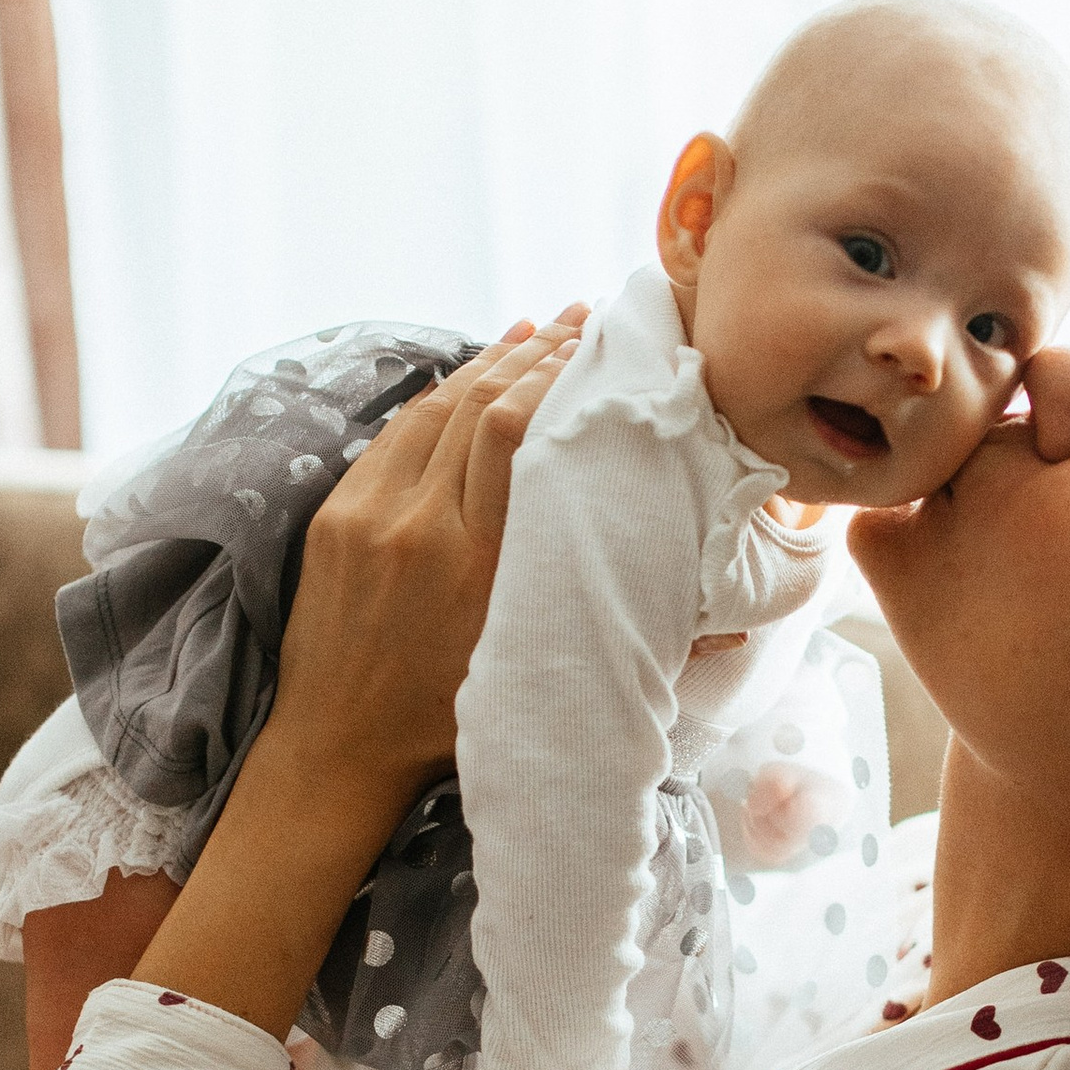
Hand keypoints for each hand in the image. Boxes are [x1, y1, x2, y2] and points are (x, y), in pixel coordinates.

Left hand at [258, 312, 584, 807]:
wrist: (335, 749)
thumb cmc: (444, 725)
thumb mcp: (534, 672)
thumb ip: (617, 635)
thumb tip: (734, 628)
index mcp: (476, 566)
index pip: (516, 435)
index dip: (556, 376)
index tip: (596, 345)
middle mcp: (419, 527)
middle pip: (481, 407)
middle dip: (535, 354)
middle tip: (581, 321)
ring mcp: (368, 515)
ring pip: (436, 409)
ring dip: (488, 362)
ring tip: (535, 329)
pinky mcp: (335, 516)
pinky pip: (394, 435)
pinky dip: (437, 396)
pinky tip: (470, 372)